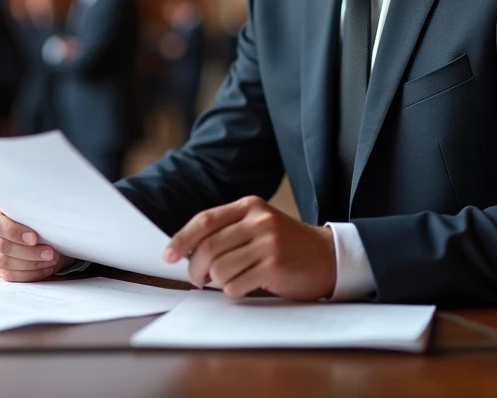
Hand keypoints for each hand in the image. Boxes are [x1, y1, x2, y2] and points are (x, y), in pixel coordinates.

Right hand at [0, 199, 72, 281]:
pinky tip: (45, 268)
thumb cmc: (34, 211)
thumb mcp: (31, 206)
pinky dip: (29, 273)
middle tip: (49, 252)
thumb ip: (31, 212)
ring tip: (51, 259)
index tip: (34, 238)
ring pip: (4, 262)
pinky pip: (9, 274)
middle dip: (29, 251)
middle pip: (1, 245)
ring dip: (31, 263)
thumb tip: (44, 223)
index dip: (15, 233)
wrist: (37, 222)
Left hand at [163, 196, 335, 300]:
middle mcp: (258, 220)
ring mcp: (268, 242)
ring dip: (217, 282)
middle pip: (208, 247)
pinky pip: (236, 284)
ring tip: (229, 281)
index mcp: (250, 206)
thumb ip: (228, 231)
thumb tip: (186, 251)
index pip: (205, 220)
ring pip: (219, 268)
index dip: (182, 239)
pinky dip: (233, 291)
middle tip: (196, 280)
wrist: (327, 256)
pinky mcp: (275, 265)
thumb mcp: (259, 226)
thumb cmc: (286, 246)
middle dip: (194, 268)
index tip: (168, 255)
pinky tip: (246, 287)